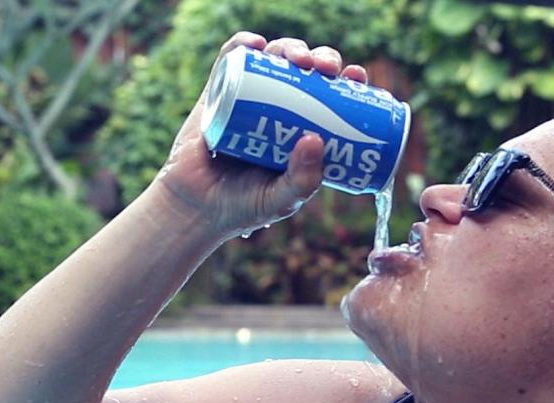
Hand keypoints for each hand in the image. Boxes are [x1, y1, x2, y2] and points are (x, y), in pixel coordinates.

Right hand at [154, 32, 368, 239]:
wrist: (197, 208)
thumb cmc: (245, 206)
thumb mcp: (282, 200)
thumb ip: (301, 181)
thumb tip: (315, 140)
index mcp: (304, 130)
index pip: (333, 98)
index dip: (347, 83)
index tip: (356, 79)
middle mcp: (280, 108)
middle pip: (308, 72)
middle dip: (322, 60)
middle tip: (326, 69)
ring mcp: (249, 97)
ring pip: (274, 61)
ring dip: (290, 49)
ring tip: (297, 58)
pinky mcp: (218, 93)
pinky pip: (230, 61)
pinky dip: (242, 45)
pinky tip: (256, 44)